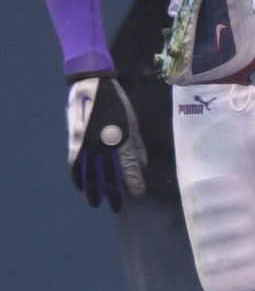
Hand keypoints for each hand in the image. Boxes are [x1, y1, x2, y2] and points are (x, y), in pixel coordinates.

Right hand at [66, 77, 147, 211]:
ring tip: (96, 203)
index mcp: (121, 138)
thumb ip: (137, 144)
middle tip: (117, 207)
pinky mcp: (75, 139)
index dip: (133, 182)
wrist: (92, 83)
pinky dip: (77, 176)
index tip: (138, 194)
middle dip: (113, 193)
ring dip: (93, 190)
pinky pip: (74, 162)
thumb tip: (143, 164)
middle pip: (108, 175)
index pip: (128, 167)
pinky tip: (80, 187)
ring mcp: (87, 142)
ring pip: (89, 173)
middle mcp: (103, 144)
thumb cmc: (117, 102)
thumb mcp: (133, 120)